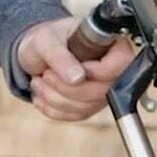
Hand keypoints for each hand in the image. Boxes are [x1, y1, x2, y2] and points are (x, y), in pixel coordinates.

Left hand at [16, 16, 133, 121]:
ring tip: (41, 81)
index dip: (96, 72)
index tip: (70, 68)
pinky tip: (43, 94)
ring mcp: (104, 89)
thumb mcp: (46, 40)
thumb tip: (78, 78)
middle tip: (46, 74)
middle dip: (67, 88)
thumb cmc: (46, 40)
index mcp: (110, 43)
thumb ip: (60, 56)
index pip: (120, 63)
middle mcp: (113, 68)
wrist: (36, 54)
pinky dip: (54, 109)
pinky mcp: (91, 105)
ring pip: (87, 107)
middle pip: (103, 91)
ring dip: (56, 98)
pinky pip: (77, 116)